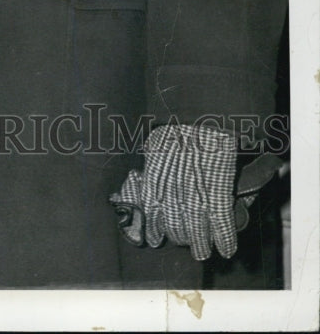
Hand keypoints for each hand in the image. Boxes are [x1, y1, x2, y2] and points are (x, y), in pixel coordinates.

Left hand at [109, 123, 237, 260]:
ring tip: (202, 253)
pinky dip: (225, 238)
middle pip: (175, 224)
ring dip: (200, 244)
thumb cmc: (177, 127)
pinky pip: (221, 221)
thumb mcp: (156, 144)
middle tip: (182, 242)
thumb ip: (152, 166)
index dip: (154, 229)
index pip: (152, 211)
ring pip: (196, 228)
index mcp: (156, 176)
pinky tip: (226, 249)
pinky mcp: (218, 191)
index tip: (155, 238)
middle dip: (179, 237)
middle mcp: (173, 188)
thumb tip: (141, 181)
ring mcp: (196, 190)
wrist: (201, 115)